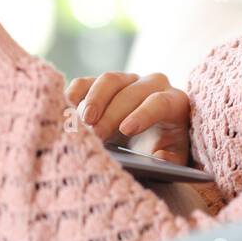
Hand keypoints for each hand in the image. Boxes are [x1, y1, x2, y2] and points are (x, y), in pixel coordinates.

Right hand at [64, 71, 191, 165]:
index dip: (142, 114)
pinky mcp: (103, 84)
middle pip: (130, 91)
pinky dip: (76, 92)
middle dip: (112, 113)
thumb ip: (170, 161)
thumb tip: (160, 157)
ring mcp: (127, 80)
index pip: (160, 102)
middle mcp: (152, 85)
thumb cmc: (163, 152)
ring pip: (109, 80)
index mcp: (174, 103)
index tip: (126, 130)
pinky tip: (68, 107)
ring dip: (94, 100)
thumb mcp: (173, 160)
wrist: (151, 142)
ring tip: (82, 122)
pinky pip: (87, 81)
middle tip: (97, 135)